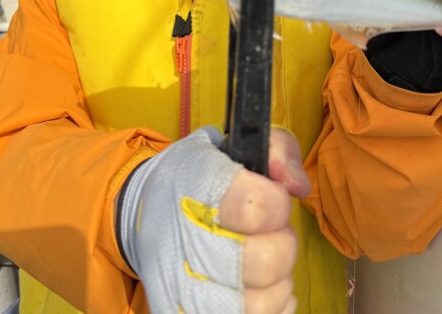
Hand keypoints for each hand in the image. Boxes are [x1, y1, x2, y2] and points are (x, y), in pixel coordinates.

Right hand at [118, 127, 308, 313]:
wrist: (144, 208)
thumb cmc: (197, 175)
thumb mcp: (233, 145)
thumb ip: (277, 149)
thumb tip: (297, 186)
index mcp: (195, 183)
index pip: (257, 207)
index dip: (277, 203)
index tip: (271, 197)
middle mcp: (184, 236)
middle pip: (264, 261)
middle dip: (282, 244)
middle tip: (269, 232)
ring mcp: (180, 284)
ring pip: (258, 304)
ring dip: (276, 284)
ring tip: (263, 262)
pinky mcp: (179, 311)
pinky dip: (268, 310)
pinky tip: (257, 289)